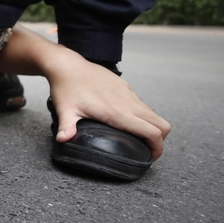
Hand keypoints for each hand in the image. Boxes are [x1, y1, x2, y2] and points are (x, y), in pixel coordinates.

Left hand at [45, 50, 171, 158]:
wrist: (68, 65)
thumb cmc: (67, 87)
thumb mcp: (65, 109)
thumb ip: (67, 127)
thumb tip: (62, 140)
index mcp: (118, 113)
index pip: (152, 132)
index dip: (157, 148)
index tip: (151, 157)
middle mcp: (128, 103)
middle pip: (161, 124)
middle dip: (160, 140)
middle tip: (149, 150)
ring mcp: (128, 93)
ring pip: (153, 114)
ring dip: (152, 126)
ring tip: (140, 138)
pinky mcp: (125, 86)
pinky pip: (142, 104)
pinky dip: (143, 115)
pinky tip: (129, 120)